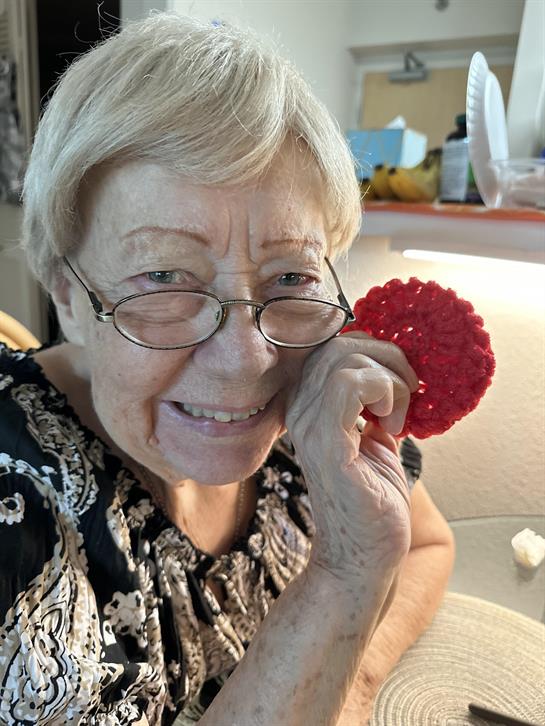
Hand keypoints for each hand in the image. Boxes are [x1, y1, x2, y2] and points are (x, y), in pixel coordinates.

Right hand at [285, 332, 418, 581]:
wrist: (362, 557)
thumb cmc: (371, 503)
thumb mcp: (377, 441)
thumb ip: (377, 407)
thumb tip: (397, 378)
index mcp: (307, 405)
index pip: (331, 346)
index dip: (372, 351)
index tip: (398, 384)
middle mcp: (299, 409)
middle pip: (338, 344)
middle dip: (387, 357)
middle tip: (408, 392)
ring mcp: (308, 425)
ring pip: (345, 358)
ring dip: (389, 378)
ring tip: (398, 414)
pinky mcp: (326, 443)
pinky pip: (349, 385)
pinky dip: (382, 392)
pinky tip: (391, 424)